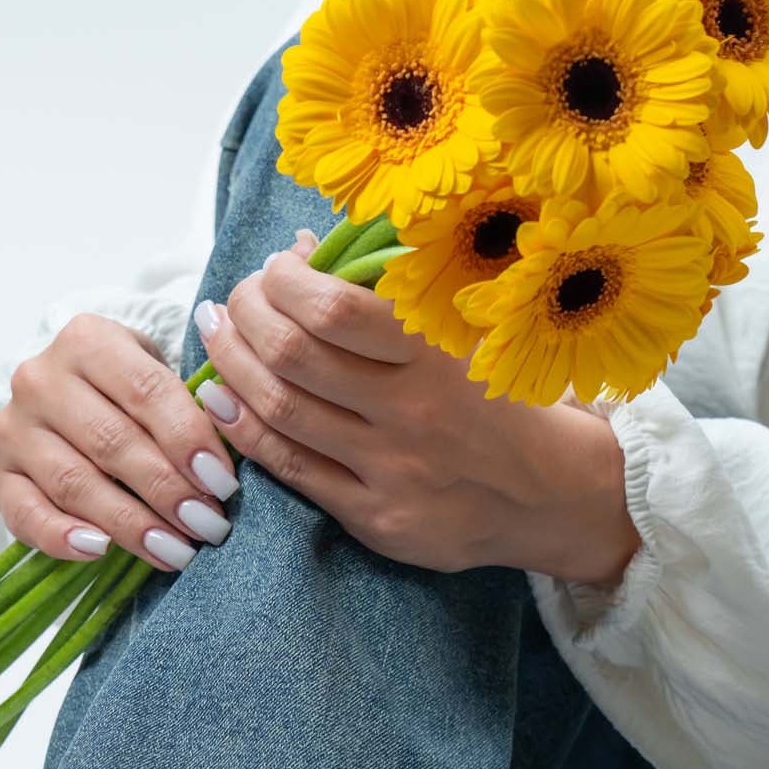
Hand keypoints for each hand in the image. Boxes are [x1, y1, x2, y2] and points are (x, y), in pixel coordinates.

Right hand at [0, 314, 239, 571]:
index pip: (146, 391)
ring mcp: (13, 427)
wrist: (63, 394)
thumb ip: (186, 406)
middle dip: (167, 490)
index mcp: (87, 339)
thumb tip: (224, 467)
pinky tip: (101, 552)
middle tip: (208, 526)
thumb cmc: (126, 390)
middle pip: (111, 442)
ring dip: (130, 524)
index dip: (188, 441)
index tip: (223, 484)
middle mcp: (40, 378)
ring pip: (74, 483)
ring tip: (176, 552)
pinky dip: (62, 537)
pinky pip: (25, 513)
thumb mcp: (156, 374)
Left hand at [194, 235, 640, 585]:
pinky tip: (222, 402)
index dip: (283, 280)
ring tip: (216, 336)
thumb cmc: (494, 399)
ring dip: (231, 367)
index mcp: (435, 354)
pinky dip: (244, 430)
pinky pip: (290, 470)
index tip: (274, 268)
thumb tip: (304, 250)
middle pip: (292, 356)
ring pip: (280, 412)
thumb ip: (385, 295)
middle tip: (232, 300)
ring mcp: (390, 471)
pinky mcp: (375, 519)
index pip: (333, 307)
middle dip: (245, 316)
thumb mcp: (460, 335)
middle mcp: (412, 413)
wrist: (552, 494)